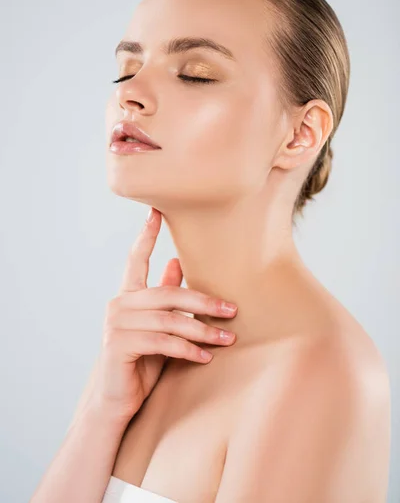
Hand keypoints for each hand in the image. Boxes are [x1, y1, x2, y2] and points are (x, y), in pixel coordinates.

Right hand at [89, 207, 237, 422]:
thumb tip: (176, 262)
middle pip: (167, 294)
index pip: (136, 260)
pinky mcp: (119, 345)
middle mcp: (119, 305)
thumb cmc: (140, 362)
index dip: (146, 235)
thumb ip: (165, 297)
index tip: (156, 211)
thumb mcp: (158, 327)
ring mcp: (117, 324)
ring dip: (202, 329)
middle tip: (232, 309)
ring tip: (227, 338)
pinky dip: (188, 349)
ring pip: (169, 319)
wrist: (115, 402)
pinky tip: (206, 356)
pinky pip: (162, 342)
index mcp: (128, 296)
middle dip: (203, 300)